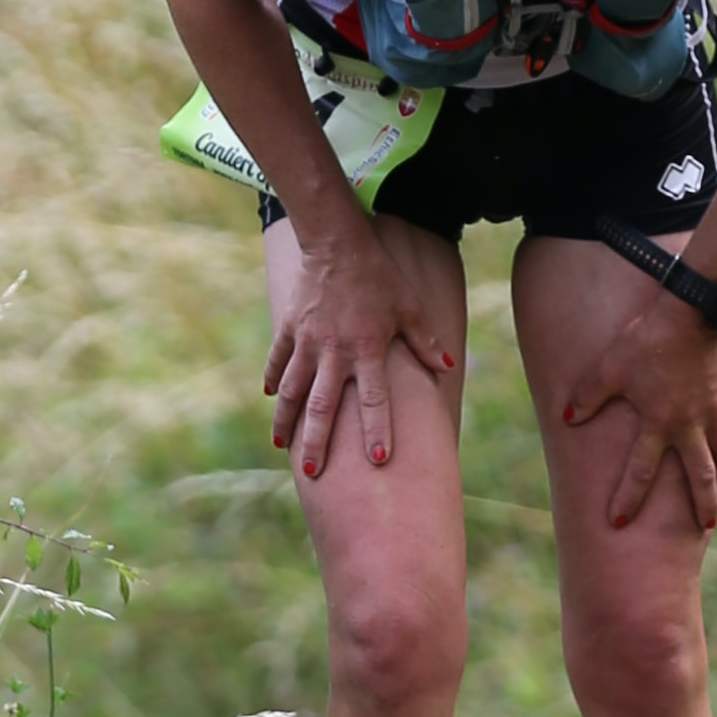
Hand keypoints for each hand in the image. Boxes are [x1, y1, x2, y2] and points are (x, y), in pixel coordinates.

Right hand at [262, 211, 457, 478]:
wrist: (337, 242)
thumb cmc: (379, 276)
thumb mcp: (409, 306)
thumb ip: (425, 340)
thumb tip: (448, 367)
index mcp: (368, 349)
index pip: (375, 399)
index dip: (378, 429)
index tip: (377, 459)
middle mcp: (335, 351)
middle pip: (324, 406)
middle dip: (317, 441)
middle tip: (312, 473)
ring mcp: (308, 342)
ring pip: (292, 389)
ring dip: (285, 419)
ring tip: (280, 445)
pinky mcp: (290, 329)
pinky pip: (277, 360)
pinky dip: (271, 379)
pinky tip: (268, 399)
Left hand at [562, 274, 716, 530]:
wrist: (690, 310)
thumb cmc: (645, 340)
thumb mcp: (608, 368)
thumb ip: (587, 396)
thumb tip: (566, 418)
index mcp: (658, 424)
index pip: (640, 472)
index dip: (627, 498)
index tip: (619, 523)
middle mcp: (690, 425)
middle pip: (701, 476)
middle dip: (705, 505)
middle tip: (708, 527)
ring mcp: (713, 409)